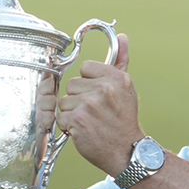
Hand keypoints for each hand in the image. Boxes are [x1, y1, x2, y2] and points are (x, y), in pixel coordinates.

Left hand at [57, 33, 145, 175]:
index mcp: (116, 78)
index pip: (86, 68)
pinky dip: (68, 126)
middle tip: (96, 112)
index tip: (99, 95)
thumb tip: (122, 37)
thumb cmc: (124, 120)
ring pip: (65, 100)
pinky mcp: (77, 120)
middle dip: (80, 99)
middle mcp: (104, 89)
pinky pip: (61, 116)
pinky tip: (84, 130)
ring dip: (73, 113)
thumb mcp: (127, 88)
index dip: (89, 82)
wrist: (126, 151)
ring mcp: (90, 105)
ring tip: (90, 121)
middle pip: (73, 84)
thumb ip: (121, 61)